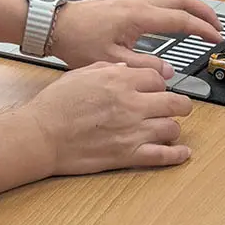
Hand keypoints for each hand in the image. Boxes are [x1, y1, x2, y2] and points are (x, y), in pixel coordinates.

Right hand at [25, 63, 192, 173]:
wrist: (41, 134)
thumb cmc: (55, 105)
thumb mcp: (80, 73)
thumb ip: (107, 68)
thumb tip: (124, 68)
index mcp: (119, 80)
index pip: (157, 79)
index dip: (159, 84)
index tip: (157, 88)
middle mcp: (131, 104)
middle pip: (174, 102)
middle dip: (179, 104)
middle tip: (179, 106)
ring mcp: (133, 131)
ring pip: (172, 128)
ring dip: (172, 127)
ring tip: (169, 127)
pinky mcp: (128, 155)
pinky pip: (163, 156)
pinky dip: (177, 155)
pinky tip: (183, 152)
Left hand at [50, 0, 223, 73]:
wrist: (56, 24)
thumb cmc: (78, 41)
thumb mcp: (113, 62)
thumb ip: (144, 67)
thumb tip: (167, 73)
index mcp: (138, 16)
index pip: (180, 19)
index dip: (202, 28)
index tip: (216, 38)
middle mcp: (138, 0)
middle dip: (203, 11)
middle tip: (217, 26)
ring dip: (190, 4)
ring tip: (202, 20)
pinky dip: (175, 2)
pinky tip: (176, 14)